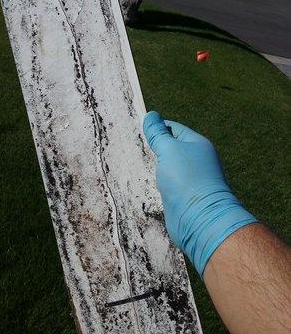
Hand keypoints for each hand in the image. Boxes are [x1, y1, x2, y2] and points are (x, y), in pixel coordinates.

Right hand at [143, 111, 257, 276]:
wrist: (200, 219)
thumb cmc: (186, 179)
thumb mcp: (168, 150)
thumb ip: (158, 134)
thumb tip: (151, 115)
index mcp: (198, 144)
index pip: (174, 129)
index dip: (157, 128)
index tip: (139, 130)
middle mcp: (197, 160)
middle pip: (172, 148)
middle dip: (155, 147)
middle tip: (134, 146)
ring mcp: (191, 179)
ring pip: (169, 166)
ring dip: (156, 166)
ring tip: (138, 163)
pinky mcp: (184, 196)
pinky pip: (169, 183)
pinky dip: (159, 181)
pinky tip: (148, 182)